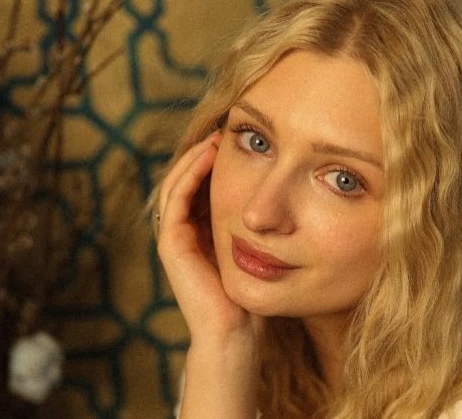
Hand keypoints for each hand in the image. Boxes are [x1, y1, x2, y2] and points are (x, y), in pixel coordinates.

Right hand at [156, 131, 259, 343]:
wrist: (238, 330)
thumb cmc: (256, 292)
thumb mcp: (262, 247)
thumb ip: (263, 223)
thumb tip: (289, 192)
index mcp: (204, 232)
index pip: (203, 186)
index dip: (216, 161)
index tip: (239, 141)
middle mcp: (186, 232)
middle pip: (188, 181)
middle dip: (203, 154)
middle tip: (224, 130)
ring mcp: (176, 238)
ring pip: (178, 184)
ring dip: (194, 158)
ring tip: (215, 138)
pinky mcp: (172, 245)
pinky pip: (176, 200)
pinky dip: (189, 175)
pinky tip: (208, 157)